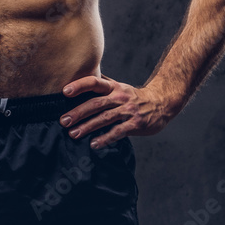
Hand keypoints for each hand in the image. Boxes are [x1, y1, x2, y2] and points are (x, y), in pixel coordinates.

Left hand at [59, 74, 185, 147]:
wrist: (161, 102)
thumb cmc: (134, 96)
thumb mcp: (118, 86)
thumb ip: (101, 85)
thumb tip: (79, 80)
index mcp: (114, 87)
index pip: (94, 82)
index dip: (79, 85)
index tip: (64, 91)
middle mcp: (120, 97)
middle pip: (96, 103)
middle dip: (78, 112)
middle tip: (63, 121)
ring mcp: (128, 111)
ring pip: (104, 118)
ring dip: (87, 127)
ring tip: (73, 134)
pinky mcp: (135, 124)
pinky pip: (118, 132)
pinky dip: (105, 138)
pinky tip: (94, 144)